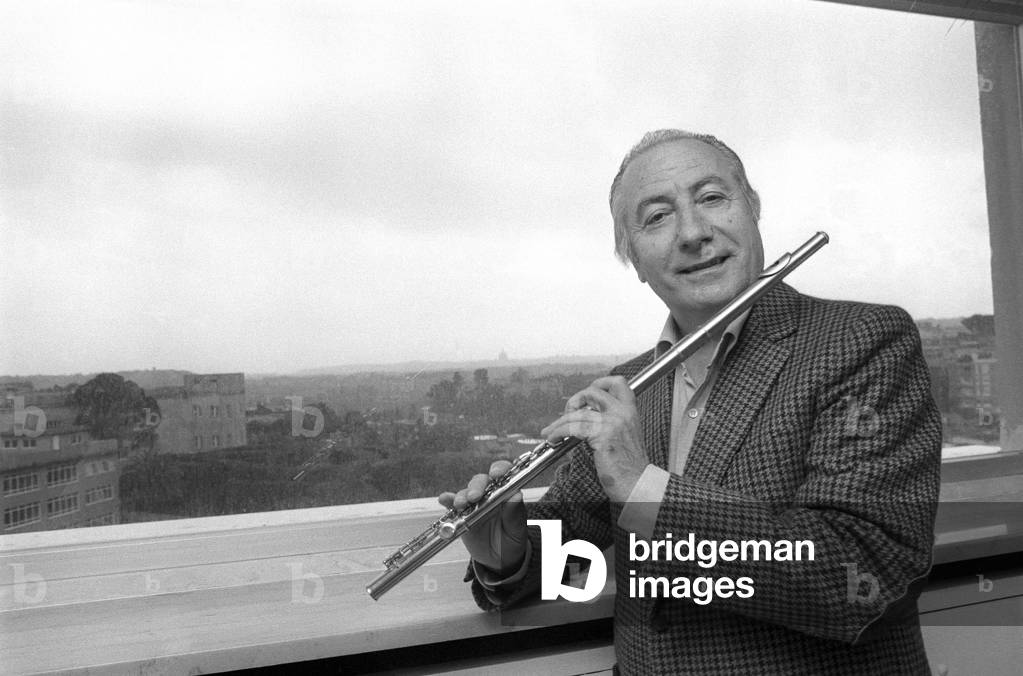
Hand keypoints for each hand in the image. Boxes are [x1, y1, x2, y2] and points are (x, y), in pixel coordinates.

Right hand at [438, 460, 527, 576]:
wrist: (498, 560)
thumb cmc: (511, 542)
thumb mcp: (517, 531)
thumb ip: (515, 514)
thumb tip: (516, 495)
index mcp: (506, 494)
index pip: (504, 474)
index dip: (500, 469)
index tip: (496, 474)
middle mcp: (489, 495)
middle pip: (482, 481)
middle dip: (476, 486)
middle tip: (474, 497)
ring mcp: (474, 504)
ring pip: (466, 492)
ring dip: (462, 495)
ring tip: (460, 504)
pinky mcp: (461, 514)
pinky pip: (452, 505)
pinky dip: (448, 500)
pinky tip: (444, 499)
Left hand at [540, 375, 647, 502]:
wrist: (638, 483)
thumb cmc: (630, 466)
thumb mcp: (625, 436)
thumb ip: (611, 422)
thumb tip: (585, 416)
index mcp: (630, 412)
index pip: (618, 383)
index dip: (599, 383)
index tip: (586, 396)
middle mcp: (623, 413)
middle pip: (593, 391)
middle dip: (575, 400)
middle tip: (569, 414)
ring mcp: (613, 422)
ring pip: (578, 412)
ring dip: (559, 422)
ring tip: (552, 431)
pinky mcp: (603, 435)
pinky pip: (573, 427)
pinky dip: (559, 432)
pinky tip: (555, 438)